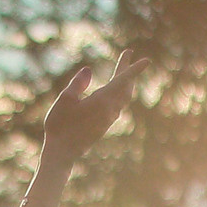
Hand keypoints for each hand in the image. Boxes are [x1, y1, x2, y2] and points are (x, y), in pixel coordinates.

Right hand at [39, 50, 146, 170]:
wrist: (62, 152)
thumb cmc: (60, 125)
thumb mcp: (65, 99)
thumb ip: (78, 83)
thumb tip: (88, 70)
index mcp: (102, 100)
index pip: (122, 80)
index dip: (134, 69)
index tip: (147, 60)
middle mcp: (110, 109)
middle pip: (125, 86)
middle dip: (128, 71)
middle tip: (127, 54)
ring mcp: (109, 119)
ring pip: (123, 97)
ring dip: (125, 82)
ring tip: (124, 71)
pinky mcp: (104, 125)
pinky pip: (118, 105)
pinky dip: (119, 93)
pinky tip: (115, 93)